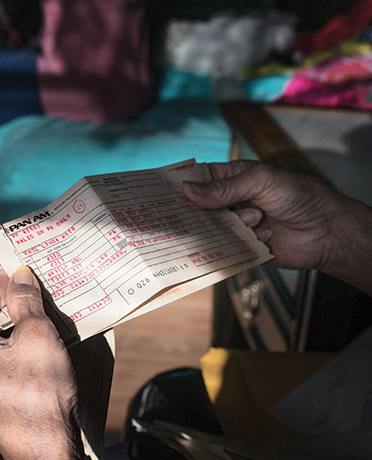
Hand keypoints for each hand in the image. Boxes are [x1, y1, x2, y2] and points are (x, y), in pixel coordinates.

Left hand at [0, 267, 98, 459]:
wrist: (44, 454)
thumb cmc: (39, 394)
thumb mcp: (37, 334)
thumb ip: (25, 298)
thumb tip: (20, 276)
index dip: (9, 283)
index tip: (31, 277)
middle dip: (9, 309)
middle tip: (40, 303)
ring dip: (9, 331)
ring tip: (40, 327)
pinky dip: (5, 353)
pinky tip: (31, 353)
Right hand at [182, 160, 371, 295]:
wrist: (327, 233)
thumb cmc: (300, 197)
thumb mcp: (261, 182)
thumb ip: (224, 188)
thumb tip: (187, 190)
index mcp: (233, 180)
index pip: (200, 180)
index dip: (182, 184)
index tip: (160, 191)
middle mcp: (230, 204)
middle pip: (198, 208)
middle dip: (190, 212)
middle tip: (171, 216)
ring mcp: (234, 227)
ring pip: (208, 230)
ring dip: (220, 228)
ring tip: (246, 224)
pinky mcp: (240, 249)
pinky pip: (220, 250)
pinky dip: (221, 249)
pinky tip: (227, 244)